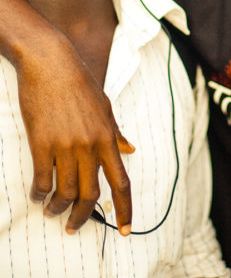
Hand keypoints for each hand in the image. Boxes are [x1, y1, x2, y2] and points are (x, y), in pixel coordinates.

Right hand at [17, 33, 133, 234]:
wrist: (52, 64)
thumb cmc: (80, 84)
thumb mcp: (105, 107)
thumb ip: (116, 132)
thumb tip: (130, 149)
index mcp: (108, 137)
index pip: (121, 180)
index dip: (125, 208)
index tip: (126, 229)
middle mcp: (90, 145)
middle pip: (92, 194)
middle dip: (83, 216)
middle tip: (74, 227)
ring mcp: (66, 145)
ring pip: (66, 191)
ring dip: (58, 208)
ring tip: (53, 211)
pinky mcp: (42, 143)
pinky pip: (43, 179)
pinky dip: (40, 193)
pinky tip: (37, 196)